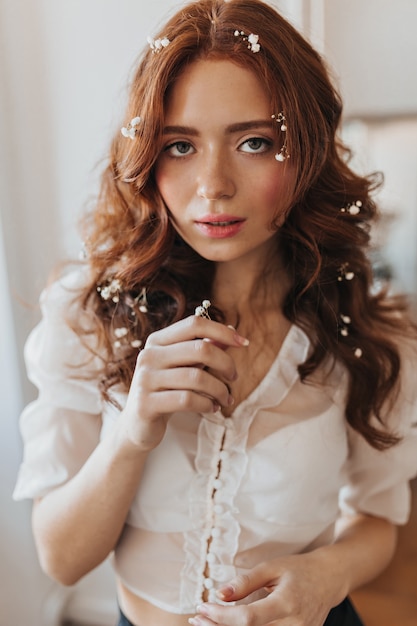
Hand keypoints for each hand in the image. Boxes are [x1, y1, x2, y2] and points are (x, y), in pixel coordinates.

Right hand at [119, 315, 248, 449]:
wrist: (138, 424)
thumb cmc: (167, 391)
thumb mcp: (186, 367)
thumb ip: (206, 349)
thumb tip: (233, 331)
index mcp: (157, 341)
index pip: (194, 324)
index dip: (222, 331)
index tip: (244, 343)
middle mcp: (148, 356)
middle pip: (200, 349)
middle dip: (225, 363)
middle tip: (234, 377)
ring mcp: (145, 380)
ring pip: (197, 377)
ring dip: (219, 389)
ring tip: (226, 399)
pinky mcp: (146, 404)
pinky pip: (187, 399)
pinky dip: (207, 404)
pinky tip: (212, 408)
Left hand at [190, 552, 340, 625]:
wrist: (329, 580)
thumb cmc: (299, 569)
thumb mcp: (272, 567)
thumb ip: (246, 582)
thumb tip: (219, 594)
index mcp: (288, 603)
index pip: (248, 619)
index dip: (222, 616)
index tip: (203, 606)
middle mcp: (294, 625)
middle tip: (197, 618)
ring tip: (207, 624)